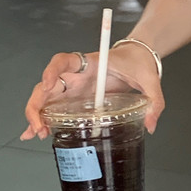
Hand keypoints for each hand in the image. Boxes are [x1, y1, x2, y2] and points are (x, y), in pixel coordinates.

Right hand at [21, 45, 164, 140]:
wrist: (139, 57)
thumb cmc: (139, 63)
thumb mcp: (150, 80)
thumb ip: (154, 101)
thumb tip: (151, 125)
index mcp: (91, 63)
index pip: (64, 61)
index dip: (52, 71)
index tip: (47, 84)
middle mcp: (77, 75)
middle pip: (46, 84)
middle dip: (37, 104)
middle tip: (39, 125)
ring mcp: (74, 86)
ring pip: (46, 97)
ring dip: (37, 114)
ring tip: (37, 133)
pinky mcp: (76, 96)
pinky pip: (56, 106)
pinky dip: (45, 118)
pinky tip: (37, 132)